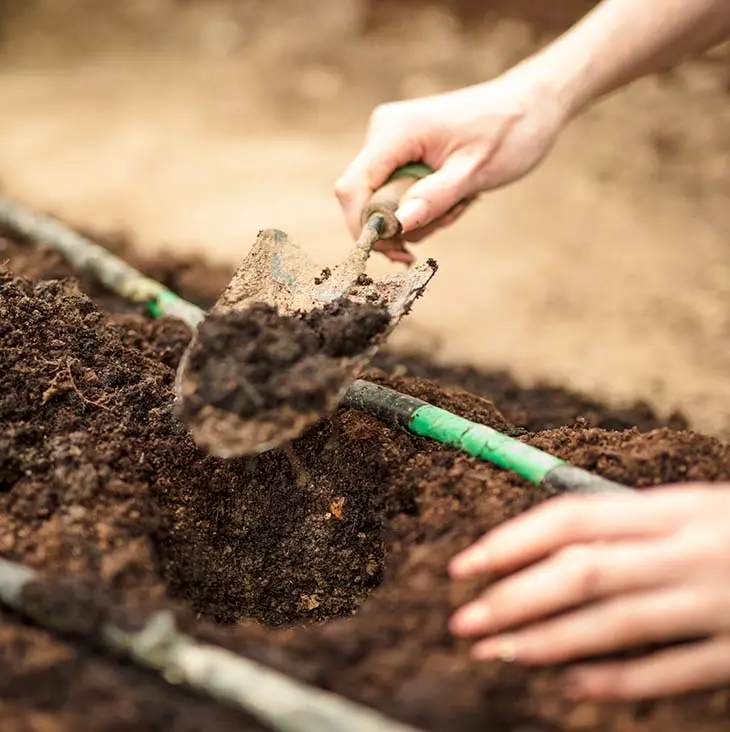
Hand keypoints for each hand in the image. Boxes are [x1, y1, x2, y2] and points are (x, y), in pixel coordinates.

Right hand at [334, 67, 567, 261]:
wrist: (530, 105)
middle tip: (450, 215)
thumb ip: (433, 198)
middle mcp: (383, 133)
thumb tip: (397, 226)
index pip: (352, 188)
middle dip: (404, 224)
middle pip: (367, 201)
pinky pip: (398, 195)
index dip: (364, 226)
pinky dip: (423, 207)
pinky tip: (454, 196)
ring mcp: (391, 143)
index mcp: (395, 131)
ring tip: (460, 200)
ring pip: (385, 204)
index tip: (397, 251)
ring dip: (421, 217)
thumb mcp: (474, 172)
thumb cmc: (510, 131)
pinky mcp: (401, 153)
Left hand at [448, 484, 729, 700]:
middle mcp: (690, 552)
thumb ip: (631, 522)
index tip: (465, 564)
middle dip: (514, 598)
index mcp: (673, 507)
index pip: (573, 518)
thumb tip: (553, 540)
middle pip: (583, 573)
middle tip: (464, 621)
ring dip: (547, 641)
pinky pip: (670, 672)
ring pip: (615, 625)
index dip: (513, 541)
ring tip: (496, 651)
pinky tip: (570, 682)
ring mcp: (717, 603)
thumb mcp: (692, 506)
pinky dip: (616, 680)